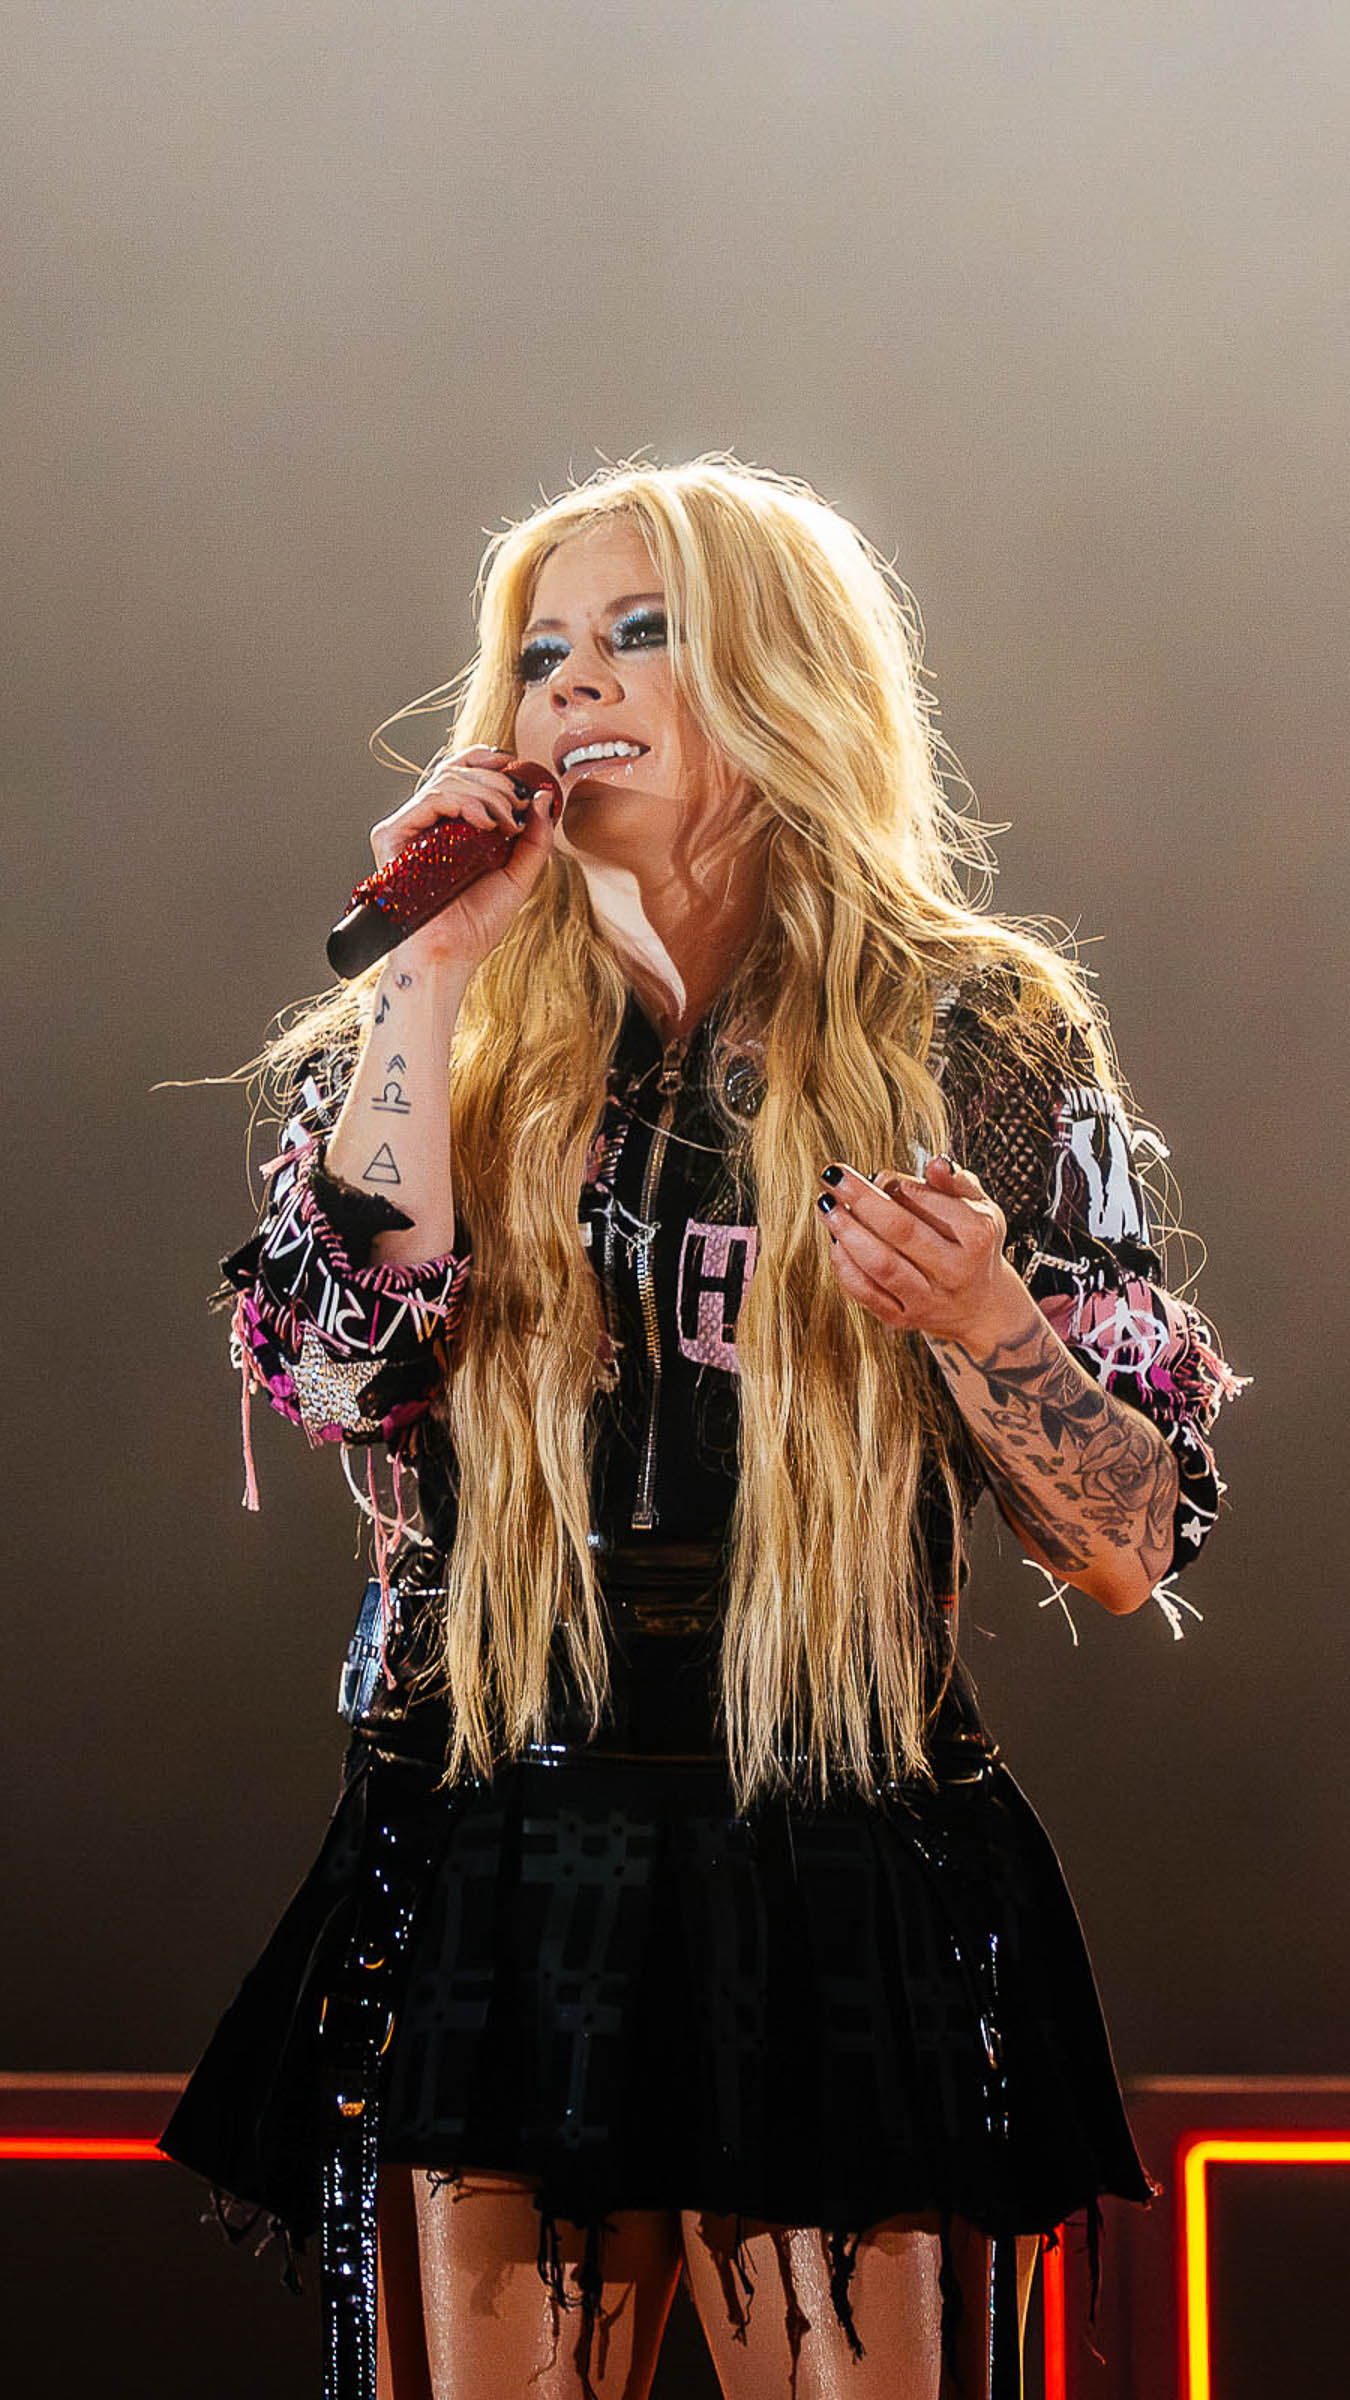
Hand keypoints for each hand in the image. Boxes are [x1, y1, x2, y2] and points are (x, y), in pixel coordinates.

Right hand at [369, 746, 557, 975]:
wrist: (451, 954)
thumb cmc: (476, 923)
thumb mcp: (518, 873)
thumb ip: (535, 837)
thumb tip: (545, 797)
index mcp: (451, 826)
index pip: (461, 772)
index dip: (487, 760)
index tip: (516, 767)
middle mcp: (427, 822)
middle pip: (458, 770)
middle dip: (498, 783)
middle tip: (519, 809)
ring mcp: (408, 827)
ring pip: (446, 779)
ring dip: (487, 794)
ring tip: (505, 824)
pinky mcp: (392, 836)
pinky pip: (430, 799)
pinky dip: (463, 802)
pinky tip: (484, 823)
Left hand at [815, 1156, 1031, 1356]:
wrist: (979, 1306)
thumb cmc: (972, 1245)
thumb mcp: (978, 1208)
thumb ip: (956, 1182)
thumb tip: (936, 1162)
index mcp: (977, 1236)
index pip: (928, 1202)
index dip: (896, 1184)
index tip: (877, 1174)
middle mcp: (955, 1271)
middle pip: (901, 1231)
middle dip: (861, 1199)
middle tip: (834, 1176)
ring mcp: (929, 1299)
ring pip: (880, 1265)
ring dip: (847, 1232)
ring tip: (826, 1206)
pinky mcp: (903, 1318)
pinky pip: (866, 1292)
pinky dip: (844, 1265)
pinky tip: (835, 1240)